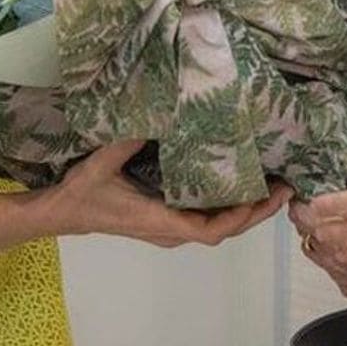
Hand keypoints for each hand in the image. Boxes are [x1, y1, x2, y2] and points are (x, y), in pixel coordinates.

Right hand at [47, 140, 292, 247]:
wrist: (60, 213)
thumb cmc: (82, 192)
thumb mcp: (101, 164)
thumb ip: (125, 141)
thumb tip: (154, 114)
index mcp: (159, 222)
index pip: (210, 230)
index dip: (240, 217)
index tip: (264, 197)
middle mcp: (170, 230)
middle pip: (224, 230)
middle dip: (257, 212)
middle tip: (286, 187)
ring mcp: (171, 227)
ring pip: (219, 226)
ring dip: (248, 210)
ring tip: (275, 185)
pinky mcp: (169, 219)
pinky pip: (208, 218)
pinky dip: (231, 206)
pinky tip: (244, 184)